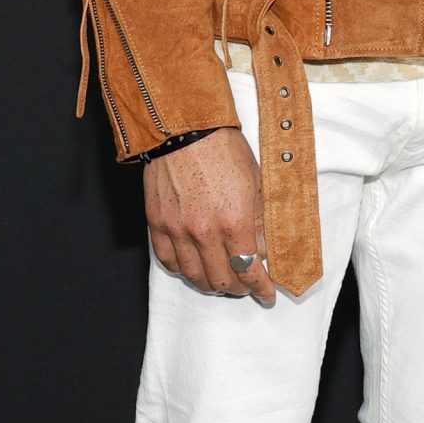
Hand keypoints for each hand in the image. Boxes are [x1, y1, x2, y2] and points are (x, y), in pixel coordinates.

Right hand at [144, 129, 274, 305]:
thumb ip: (261, 223)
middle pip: (221, 280)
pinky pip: (167, 261)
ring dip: (210, 284)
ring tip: (221, 280)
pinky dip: (182, 270)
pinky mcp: (156, 223)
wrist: (184, 128)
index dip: (261, 287)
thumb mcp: (256, 184)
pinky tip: (193, 267)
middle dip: (239, 288)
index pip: (249, 270)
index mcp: (234, 222)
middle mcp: (203, 232)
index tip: (267, 294)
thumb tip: (265, 250)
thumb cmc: (223, 149)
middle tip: (246, 285)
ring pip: (193, 276)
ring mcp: (176, 229)